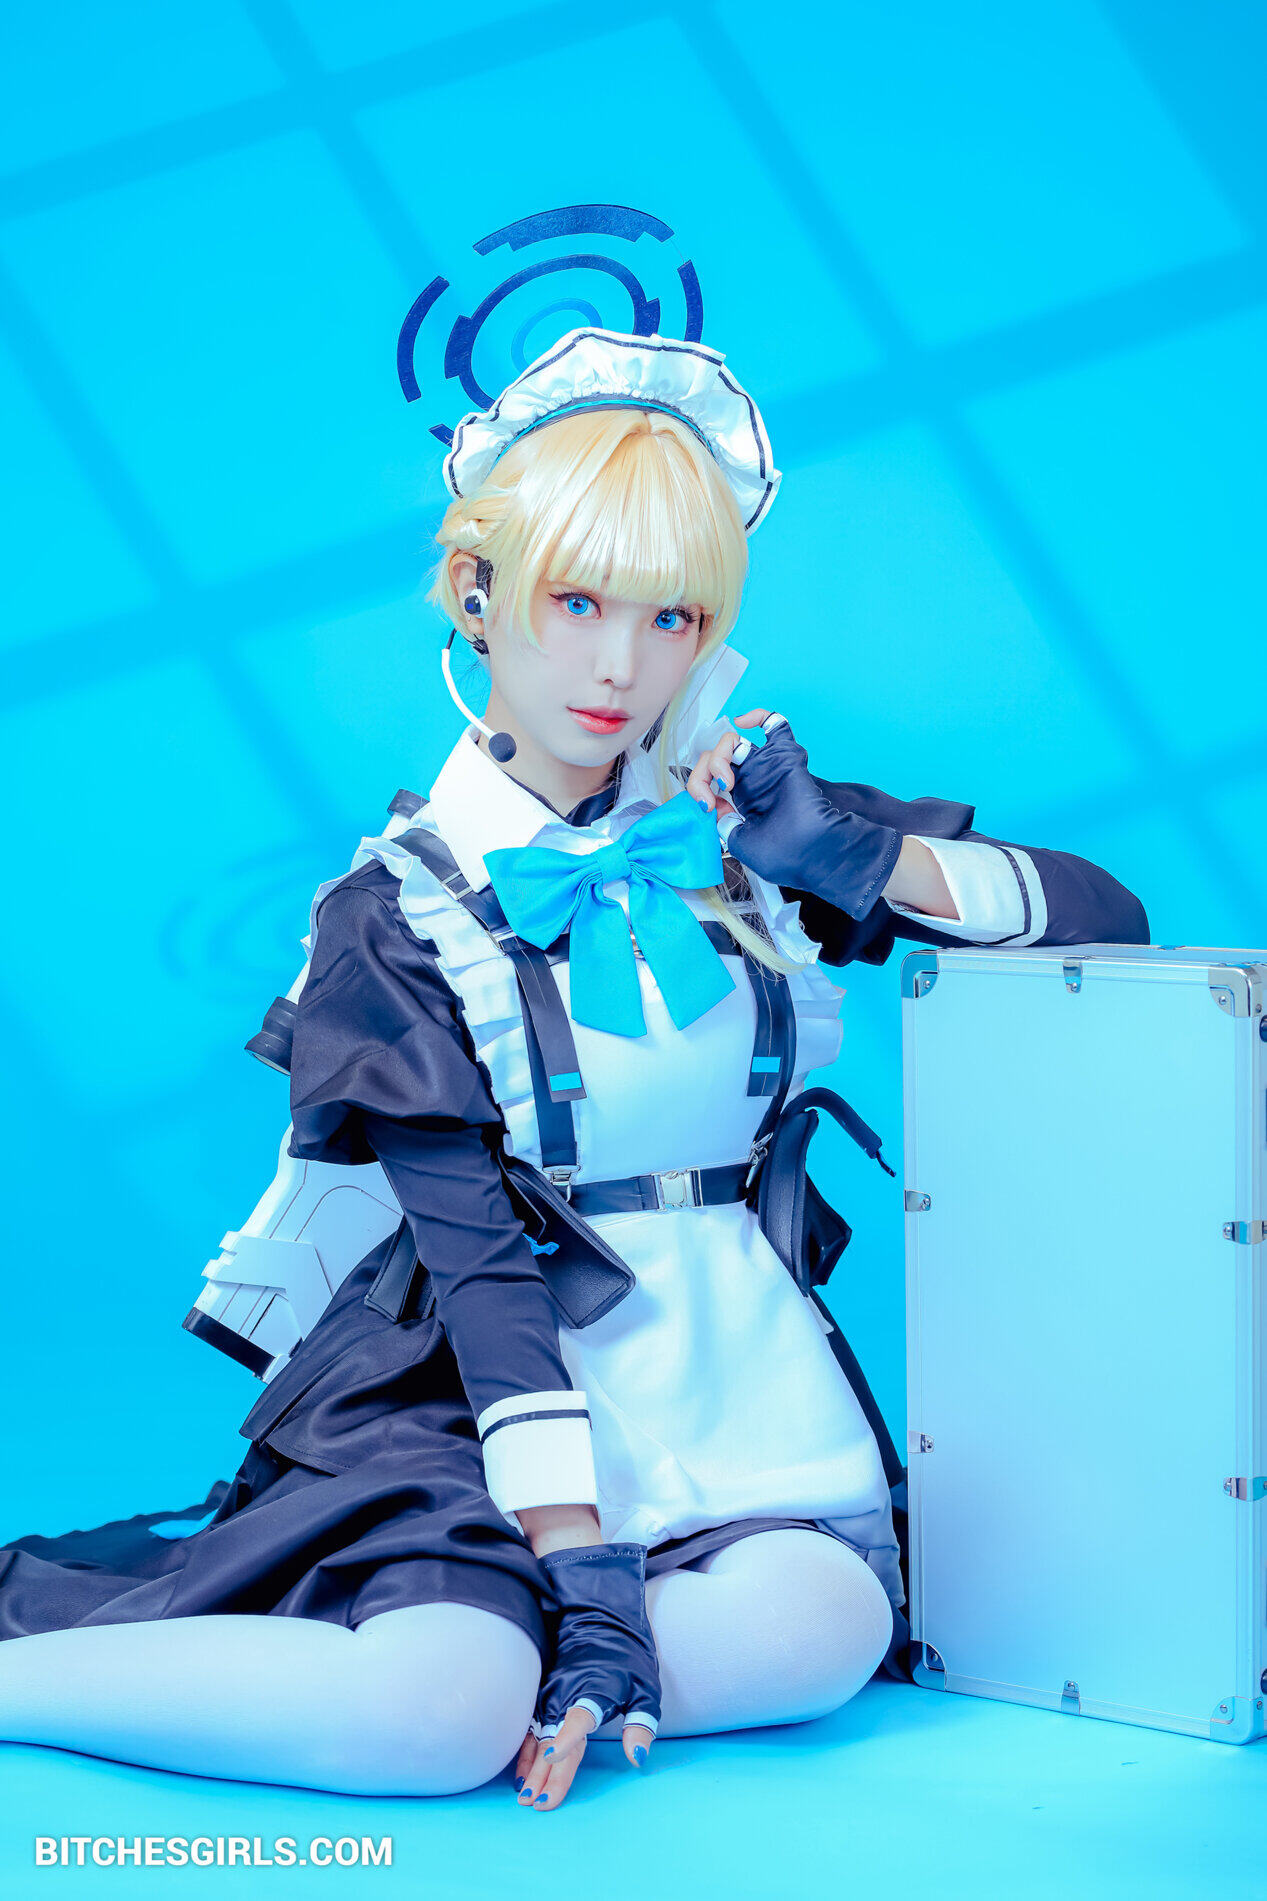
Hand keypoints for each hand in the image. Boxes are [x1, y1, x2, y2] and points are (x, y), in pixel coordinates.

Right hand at [512, 1542, 660, 1811]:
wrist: (600, 1618)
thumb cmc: (628, 1656)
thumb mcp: (646, 1688)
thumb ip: (642, 1723)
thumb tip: (637, 1758)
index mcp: (594, 1690)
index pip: (580, 1716)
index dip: (568, 1736)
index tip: (554, 1753)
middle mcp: (567, 1694)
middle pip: (554, 1738)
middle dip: (545, 1773)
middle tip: (535, 1804)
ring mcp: (552, 1694)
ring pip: (538, 1736)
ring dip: (531, 1767)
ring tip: (523, 1795)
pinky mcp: (545, 1695)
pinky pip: (531, 1727)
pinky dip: (525, 1750)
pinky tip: (520, 1771)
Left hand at [697, 713, 903, 921]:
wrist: (817, 849)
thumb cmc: (789, 854)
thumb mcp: (743, 845)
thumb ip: (725, 826)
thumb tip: (716, 810)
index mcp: (740, 803)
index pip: (708, 783)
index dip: (699, 790)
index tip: (707, 807)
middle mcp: (750, 781)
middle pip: (713, 760)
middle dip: (702, 776)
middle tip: (713, 795)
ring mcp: (765, 767)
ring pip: (731, 742)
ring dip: (719, 755)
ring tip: (726, 780)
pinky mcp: (783, 756)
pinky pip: (773, 724)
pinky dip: (758, 716)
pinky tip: (744, 721)